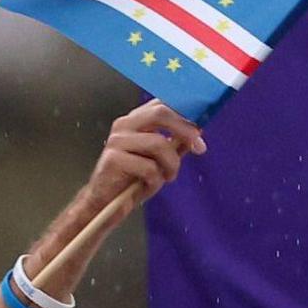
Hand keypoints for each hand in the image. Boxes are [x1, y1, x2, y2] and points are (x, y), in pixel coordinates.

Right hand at [90, 102, 204, 206]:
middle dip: (184, 130)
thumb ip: (176, 143)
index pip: (162, 103)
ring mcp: (117, 141)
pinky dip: (156, 180)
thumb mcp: (161, 159)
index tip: (202, 127)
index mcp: (136, 119)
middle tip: (199, 147)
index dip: (186, 112)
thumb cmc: (133, 179)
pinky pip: (148, 167)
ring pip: (158, 143)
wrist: (106, 203)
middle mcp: (125, 124)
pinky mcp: (113, 159)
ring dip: (171, 164)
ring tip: (168, 176)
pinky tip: (149, 185)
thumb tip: (198, 129)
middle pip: (160, 113)